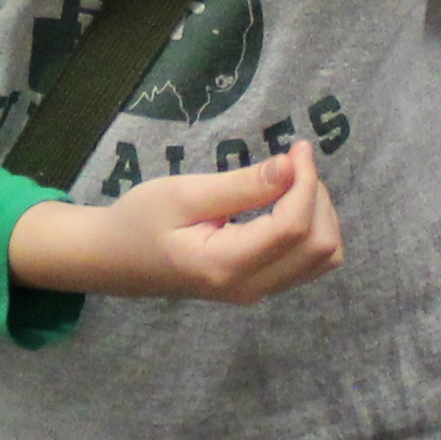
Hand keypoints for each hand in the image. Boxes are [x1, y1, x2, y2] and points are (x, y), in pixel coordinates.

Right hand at [5, 142, 344, 305]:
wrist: (116, 260)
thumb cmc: (141, 220)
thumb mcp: (184, 193)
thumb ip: (241, 185)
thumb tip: (291, 166)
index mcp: (225, 264)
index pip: (293, 228)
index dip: (306, 183)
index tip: (297, 147)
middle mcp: (249, 287)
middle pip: (320, 246)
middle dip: (317, 197)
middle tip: (293, 161)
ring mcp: (257, 292)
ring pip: (324, 258)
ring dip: (321, 214)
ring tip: (292, 182)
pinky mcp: (260, 286)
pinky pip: (309, 263)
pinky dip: (313, 229)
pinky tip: (288, 203)